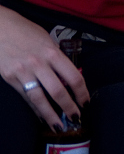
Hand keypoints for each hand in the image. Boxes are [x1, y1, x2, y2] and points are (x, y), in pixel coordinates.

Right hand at [0, 6, 88, 128]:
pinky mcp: (10, 78)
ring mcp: (23, 72)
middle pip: (58, 91)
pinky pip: (25, 96)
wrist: (0, 27)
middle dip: (69, 107)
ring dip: (51, 114)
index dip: (82, 92)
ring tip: (59, 125)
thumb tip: (67, 74)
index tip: (86, 101)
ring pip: (40, 99)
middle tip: (76, 117)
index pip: (73, 77)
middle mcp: (39, 63)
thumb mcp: (46, 39)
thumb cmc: (25, 31)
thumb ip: (56, 57)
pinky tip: (40, 115)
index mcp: (52, 52)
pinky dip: (34, 108)